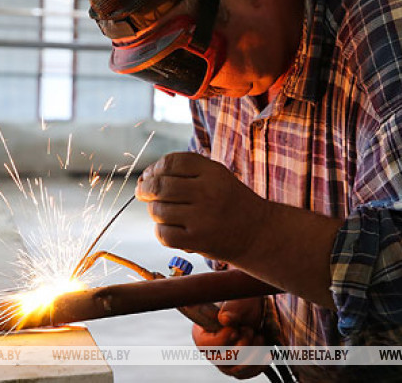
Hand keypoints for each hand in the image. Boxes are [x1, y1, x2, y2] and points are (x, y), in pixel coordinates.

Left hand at [136, 152, 267, 262]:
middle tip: (143, 192)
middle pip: (160, 185)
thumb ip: (186, 172)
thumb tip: (145, 177)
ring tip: (164, 212)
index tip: (150, 175)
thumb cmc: (230, 202)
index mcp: (213, 172)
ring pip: (158, 211)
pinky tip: (168, 227)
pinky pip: (163, 234)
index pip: (173, 161)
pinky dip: (160, 231)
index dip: (155, 167)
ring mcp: (202, 218)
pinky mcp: (198, 241)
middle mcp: (208, 192)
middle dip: (145, 188)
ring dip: (155, 211)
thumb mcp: (217, 176)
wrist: (258, 233)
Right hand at [192, 298, 269, 378]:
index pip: (206, 345)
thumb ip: (232, 307)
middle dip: (241, 346)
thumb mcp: (238, 300)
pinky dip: (259, 364)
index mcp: (202, 332)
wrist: (257, 309)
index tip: (236, 328)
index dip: (222, 339)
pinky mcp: (239, 367)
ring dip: (252, 355)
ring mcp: (225, 361)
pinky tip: (266, 352)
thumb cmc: (243, 302)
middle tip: (249, 330)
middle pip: (222, 361)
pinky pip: (247, 374)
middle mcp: (211, 350)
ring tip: (259, 337)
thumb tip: (224, 320)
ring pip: (236, 370)